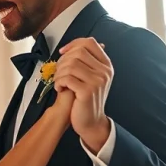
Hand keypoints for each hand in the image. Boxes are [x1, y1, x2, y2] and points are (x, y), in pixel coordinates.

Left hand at [54, 38, 112, 152]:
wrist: (91, 122)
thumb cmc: (86, 99)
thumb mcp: (92, 78)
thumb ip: (86, 62)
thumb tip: (74, 46)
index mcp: (106, 65)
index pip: (89, 43)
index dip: (72, 44)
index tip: (62, 53)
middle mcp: (104, 72)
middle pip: (78, 52)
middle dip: (63, 61)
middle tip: (59, 73)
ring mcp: (97, 81)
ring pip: (70, 65)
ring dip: (59, 73)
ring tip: (59, 82)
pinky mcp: (87, 92)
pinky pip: (66, 78)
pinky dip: (58, 82)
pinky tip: (60, 89)